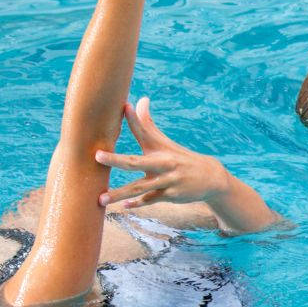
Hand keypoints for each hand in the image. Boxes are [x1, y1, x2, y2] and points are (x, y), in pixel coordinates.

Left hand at [96, 97, 231, 208]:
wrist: (210, 178)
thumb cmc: (180, 158)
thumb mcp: (165, 143)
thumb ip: (148, 124)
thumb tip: (140, 99)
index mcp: (159, 148)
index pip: (144, 130)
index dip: (134, 118)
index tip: (124, 105)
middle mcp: (163, 163)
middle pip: (135, 162)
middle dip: (116, 159)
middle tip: (97, 156)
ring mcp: (167, 180)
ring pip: (139, 187)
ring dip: (119, 194)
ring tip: (100, 199)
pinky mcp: (170, 195)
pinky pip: (150, 200)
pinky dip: (137, 203)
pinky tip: (125, 206)